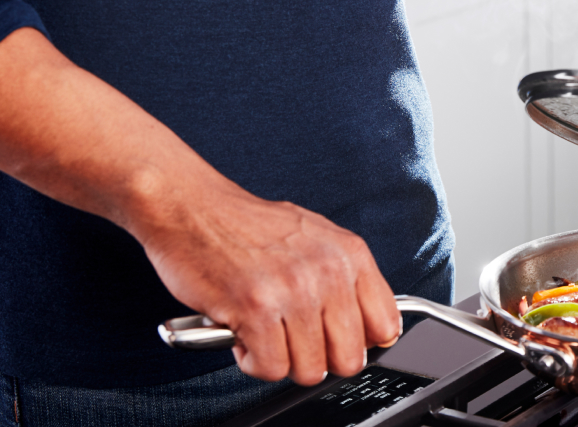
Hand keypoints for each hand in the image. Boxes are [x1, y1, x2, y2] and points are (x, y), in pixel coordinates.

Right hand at [139, 188, 401, 384]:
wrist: (191, 207)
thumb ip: (347, 279)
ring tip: (264, 331)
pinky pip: (271, 368)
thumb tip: (375, 329)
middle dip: (319, 359)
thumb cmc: (247, 226)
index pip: (385, 324)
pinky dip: (253, 361)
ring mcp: (294, 291)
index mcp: (350, 253)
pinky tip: (243, 334)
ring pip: (310, 370)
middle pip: (350, 358)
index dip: (360, 343)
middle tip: (294, 341)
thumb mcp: (316, 238)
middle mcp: (328, 271)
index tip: (339, 342)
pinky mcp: (256, 309)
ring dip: (282, 360)